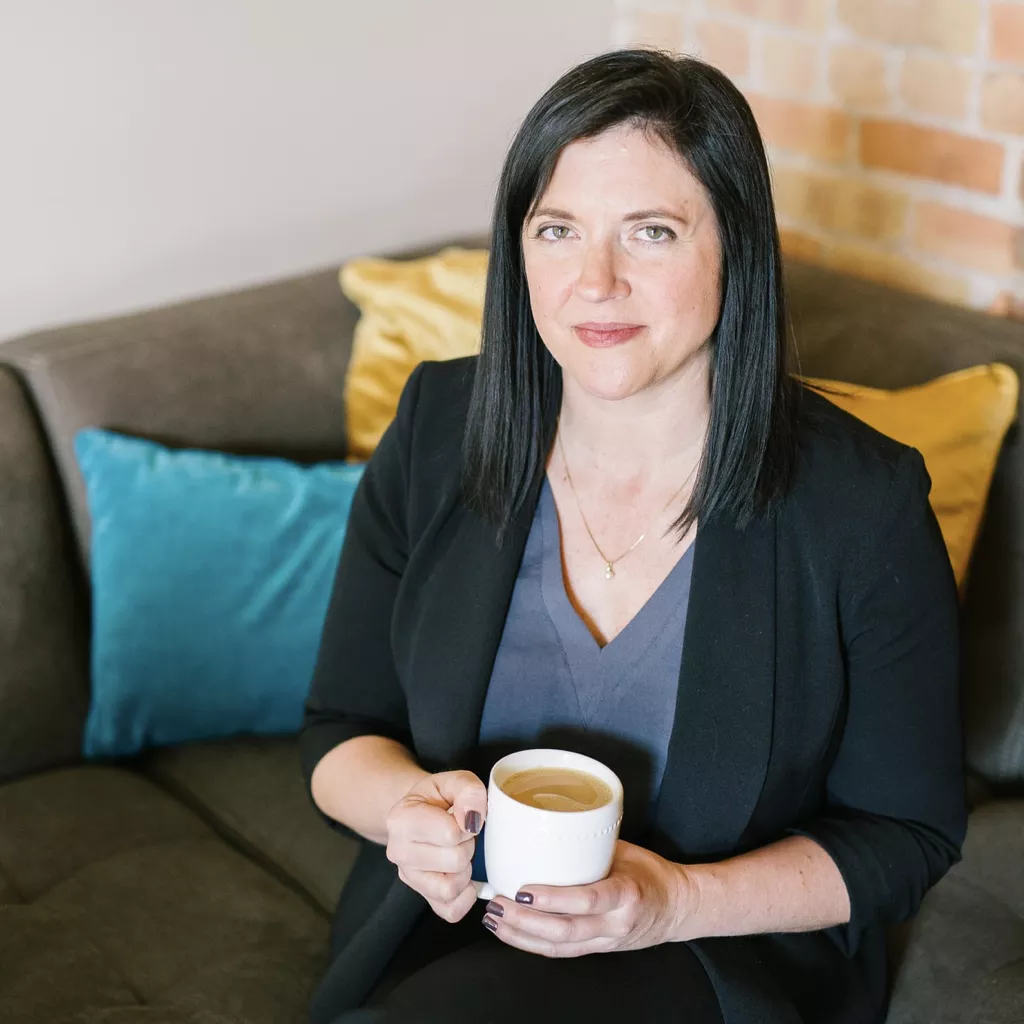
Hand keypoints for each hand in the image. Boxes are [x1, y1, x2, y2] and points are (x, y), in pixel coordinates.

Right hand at [385, 770, 486, 923]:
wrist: (423, 812)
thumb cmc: (440, 797)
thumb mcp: (455, 781)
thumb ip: (469, 791)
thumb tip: (472, 820)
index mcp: (401, 819)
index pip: (450, 834)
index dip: (467, 824)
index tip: (461, 816)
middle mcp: (397, 851)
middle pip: (454, 861)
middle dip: (468, 846)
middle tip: (462, 834)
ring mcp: (408, 877)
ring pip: (451, 888)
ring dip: (466, 870)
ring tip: (460, 851)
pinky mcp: (422, 896)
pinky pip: (450, 911)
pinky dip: (464, 896)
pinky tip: (464, 876)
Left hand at [480, 840, 696, 956]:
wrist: (677, 907)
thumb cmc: (650, 873)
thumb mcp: (625, 851)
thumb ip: (589, 846)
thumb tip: (548, 824)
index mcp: (626, 894)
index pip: (587, 900)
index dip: (553, 898)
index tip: (524, 888)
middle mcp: (615, 924)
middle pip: (565, 930)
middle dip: (525, 920)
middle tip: (498, 903)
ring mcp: (605, 941)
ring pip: (558, 946)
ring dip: (521, 935)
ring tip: (495, 918)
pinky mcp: (597, 950)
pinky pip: (561, 952)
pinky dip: (532, 944)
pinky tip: (511, 933)